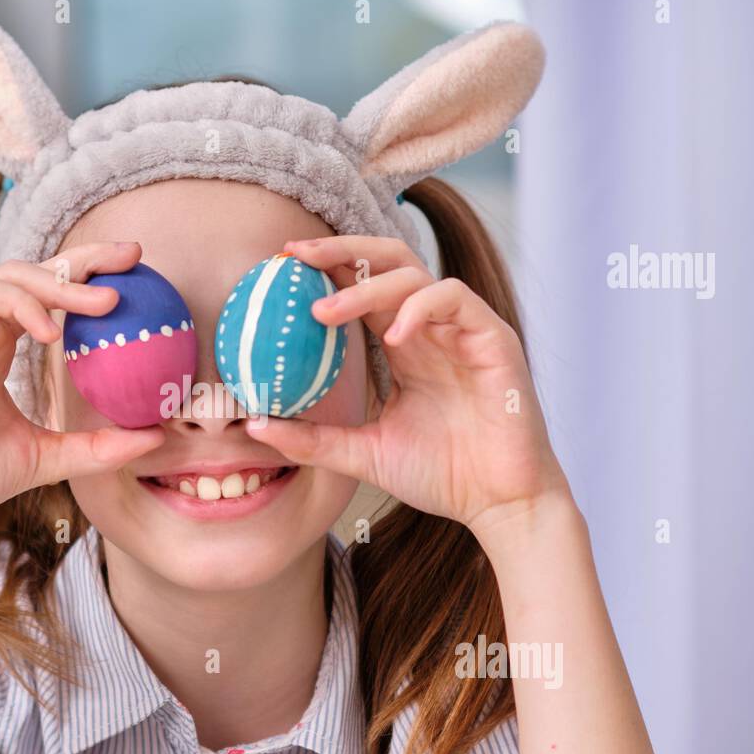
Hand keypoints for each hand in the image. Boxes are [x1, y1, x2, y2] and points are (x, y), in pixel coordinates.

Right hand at [0, 241, 164, 538]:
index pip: (47, 296)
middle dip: (84, 258)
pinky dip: (22, 306)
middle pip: (34, 272)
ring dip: (61, 283)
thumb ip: (97, 446)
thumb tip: (154, 436)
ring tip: (105, 302)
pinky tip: (53, 331)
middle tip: (132, 255)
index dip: (89, 278)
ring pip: (11, 277)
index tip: (138, 274)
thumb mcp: (49, 458)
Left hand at [246, 235, 570, 540]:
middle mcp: (431, 328)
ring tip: (323, 311)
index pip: (361, 287)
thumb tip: (255, 425)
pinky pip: (453, 298)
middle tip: (292, 255)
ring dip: (365, 286)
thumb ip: (313, 438)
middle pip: (386, 262)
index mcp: (404, 343)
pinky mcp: (494, 338)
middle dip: (339, 250)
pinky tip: (392, 335)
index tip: (277, 266)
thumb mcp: (362, 454)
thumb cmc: (441, 475)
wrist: (498, 503)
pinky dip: (419, 308)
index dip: (323, 269)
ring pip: (414, 275)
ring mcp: (463, 329)